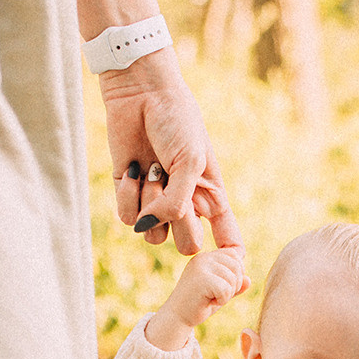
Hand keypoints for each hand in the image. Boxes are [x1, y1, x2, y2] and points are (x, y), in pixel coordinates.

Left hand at [98, 49, 239, 255]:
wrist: (142, 93)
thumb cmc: (176, 122)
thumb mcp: (189, 162)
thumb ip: (177, 204)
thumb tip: (147, 229)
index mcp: (210, 196)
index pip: (226, 238)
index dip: (229, 256)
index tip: (230, 265)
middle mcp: (185, 204)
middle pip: (187, 244)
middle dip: (180, 222)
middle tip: (175, 187)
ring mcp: (156, 202)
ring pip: (153, 236)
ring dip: (151, 205)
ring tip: (152, 170)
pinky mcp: (129, 194)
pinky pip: (128, 219)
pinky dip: (128, 195)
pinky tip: (132, 169)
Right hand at [146, 245, 247, 349]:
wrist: (177, 317)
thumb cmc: (199, 305)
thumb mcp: (221, 293)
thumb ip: (234, 285)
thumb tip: (248, 280)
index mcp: (207, 257)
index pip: (235, 254)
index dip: (237, 272)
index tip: (223, 286)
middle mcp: (203, 258)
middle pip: (237, 264)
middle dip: (234, 284)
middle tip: (217, 295)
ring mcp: (201, 266)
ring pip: (233, 277)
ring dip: (227, 294)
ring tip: (211, 298)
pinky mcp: (201, 278)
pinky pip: (226, 289)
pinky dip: (222, 300)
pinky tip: (208, 302)